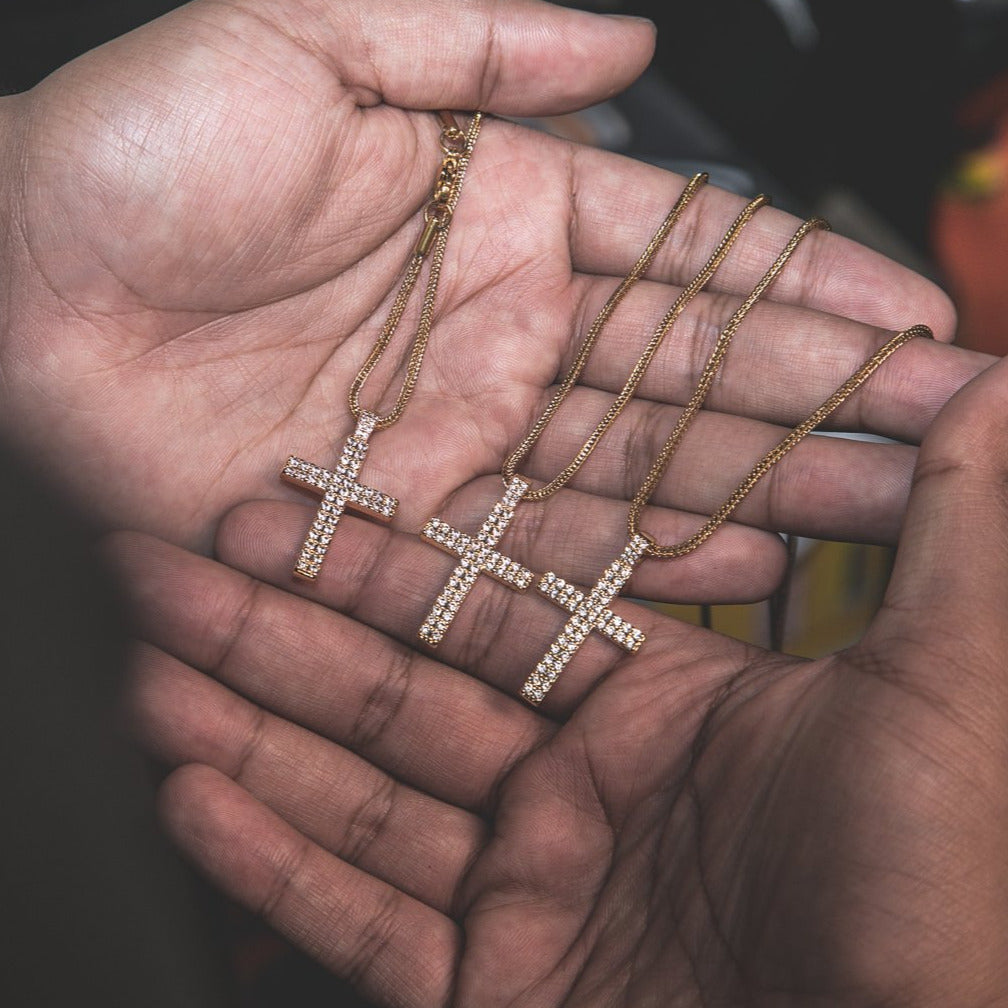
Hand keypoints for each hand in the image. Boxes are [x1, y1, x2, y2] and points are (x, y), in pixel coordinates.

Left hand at [0, 0, 979, 602]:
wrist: (13, 287)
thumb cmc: (130, 156)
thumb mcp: (310, 40)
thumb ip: (478, 39)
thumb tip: (629, 41)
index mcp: (498, 215)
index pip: (687, 256)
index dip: (800, 283)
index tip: (906, 311)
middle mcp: (499, 335)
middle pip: (690, 378)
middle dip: (817, 405)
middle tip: (935, 434)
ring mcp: (462, 438)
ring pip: (638, 473)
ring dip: (757, 493)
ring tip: (873, 514)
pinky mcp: (405, 522)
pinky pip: (541, 549)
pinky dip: (638, 562)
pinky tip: (732, 571)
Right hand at [114, 350, 1007, 1006]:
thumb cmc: (951, 890)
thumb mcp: (954, 678)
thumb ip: (955, 526)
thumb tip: (986, 380)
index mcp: (661, 711)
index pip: (490, 608)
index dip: (385, 560)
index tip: (285, 510)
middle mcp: (585, 792)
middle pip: (401, 693)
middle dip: (278, 635)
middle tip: (164, 575)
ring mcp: (533, 898)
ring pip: (363, 795)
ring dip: (253, 732)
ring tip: (148, 672)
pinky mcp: (495, 996)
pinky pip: (365, 923)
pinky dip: (278, 865)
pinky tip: (190, 794)